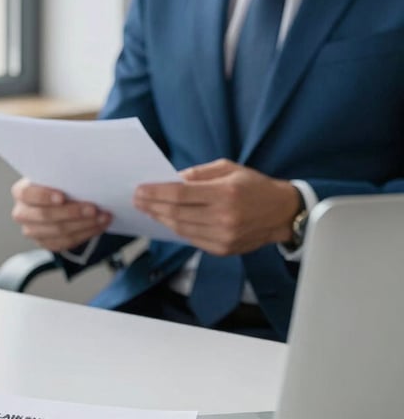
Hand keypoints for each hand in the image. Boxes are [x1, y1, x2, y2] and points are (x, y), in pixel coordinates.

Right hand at [11, 178, 111, 251]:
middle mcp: (22, 213)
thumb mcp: (54, 175)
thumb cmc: (56, 183)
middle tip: (93, 208)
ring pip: (59, 232)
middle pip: (45, 215)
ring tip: (103, 217)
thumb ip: (61, 175)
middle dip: (72, 212)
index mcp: (21, 192)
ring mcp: (32, 231)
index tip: (62, 196)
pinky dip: (86, 234)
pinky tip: (99, 226)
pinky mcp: (46, 243)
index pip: (27, 194)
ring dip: (84, 225)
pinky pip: (66, 242)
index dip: (44, 196)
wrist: (57, 198)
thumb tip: (83, 176)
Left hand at [133, 159, 300, 255]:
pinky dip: (176, 229)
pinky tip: (167, 220)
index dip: (156, 192)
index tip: (140, 190)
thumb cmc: (254, 186)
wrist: (282, 213)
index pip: (180, 194)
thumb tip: (170, 179)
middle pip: (176, 213)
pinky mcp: (223, 249)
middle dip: (152, 206)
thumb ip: (198, 174)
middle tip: (137, 199)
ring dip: (160, 219)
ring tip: (147, 209)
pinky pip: (191, 239)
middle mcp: (224, 218)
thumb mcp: (228, 168)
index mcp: (225, 193)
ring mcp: (223, 237)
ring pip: (181, 229)